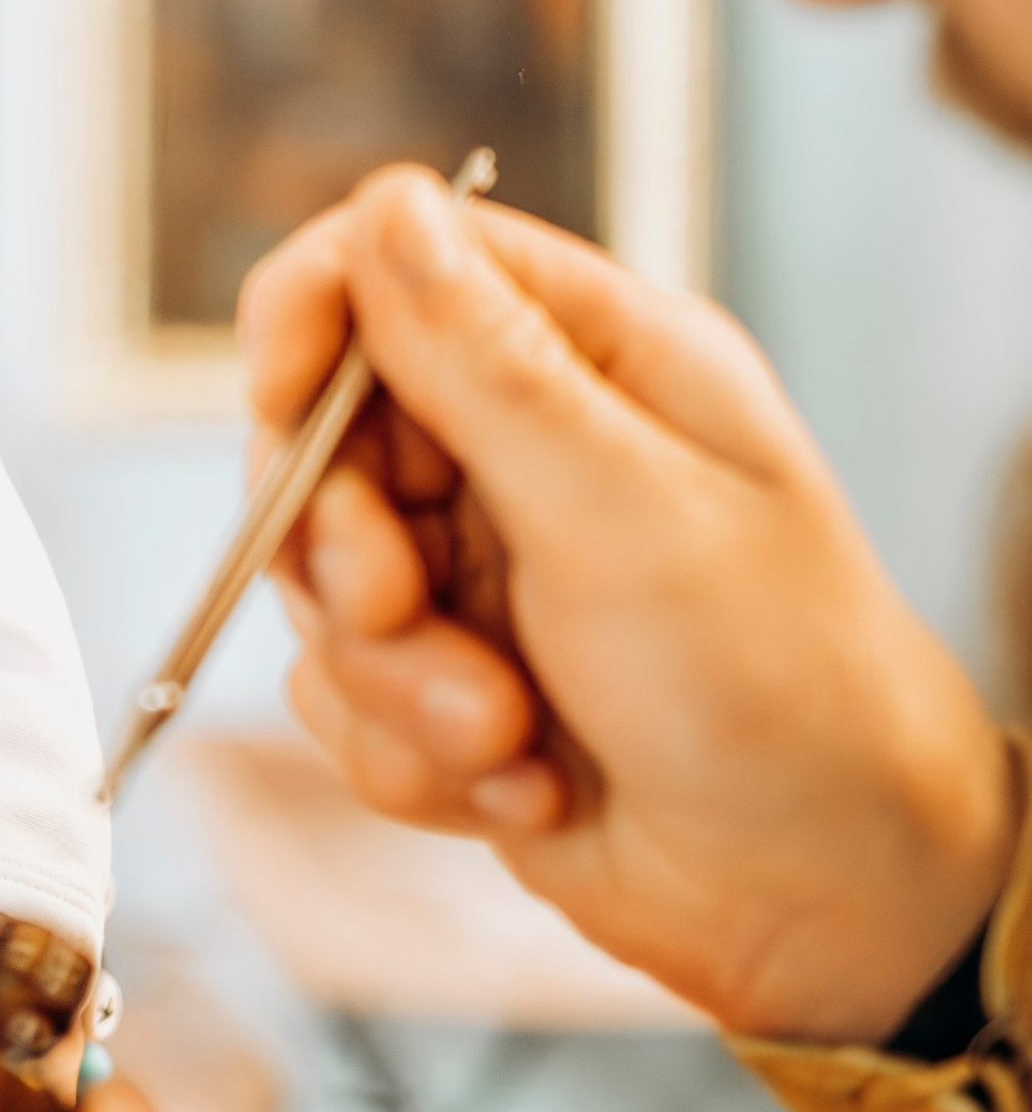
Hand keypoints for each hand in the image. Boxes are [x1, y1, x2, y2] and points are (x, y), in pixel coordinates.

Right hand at [237, 167, 1016, 1042]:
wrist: (831, 902)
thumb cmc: (782, 691)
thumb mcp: (625, 511)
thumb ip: (487, 365)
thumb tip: (386, 209)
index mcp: (599, 361)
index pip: (399, 264)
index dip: (311, 316)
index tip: (279, 399)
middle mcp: (534, 452)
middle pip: (327, 437)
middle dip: (347, 548)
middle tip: (404, 608)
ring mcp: (489, 571)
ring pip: (322, 586)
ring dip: (393, 680)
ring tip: (504, 737)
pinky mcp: (457, 683)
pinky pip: (345, 698)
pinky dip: (410, 757)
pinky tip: (521, 792)